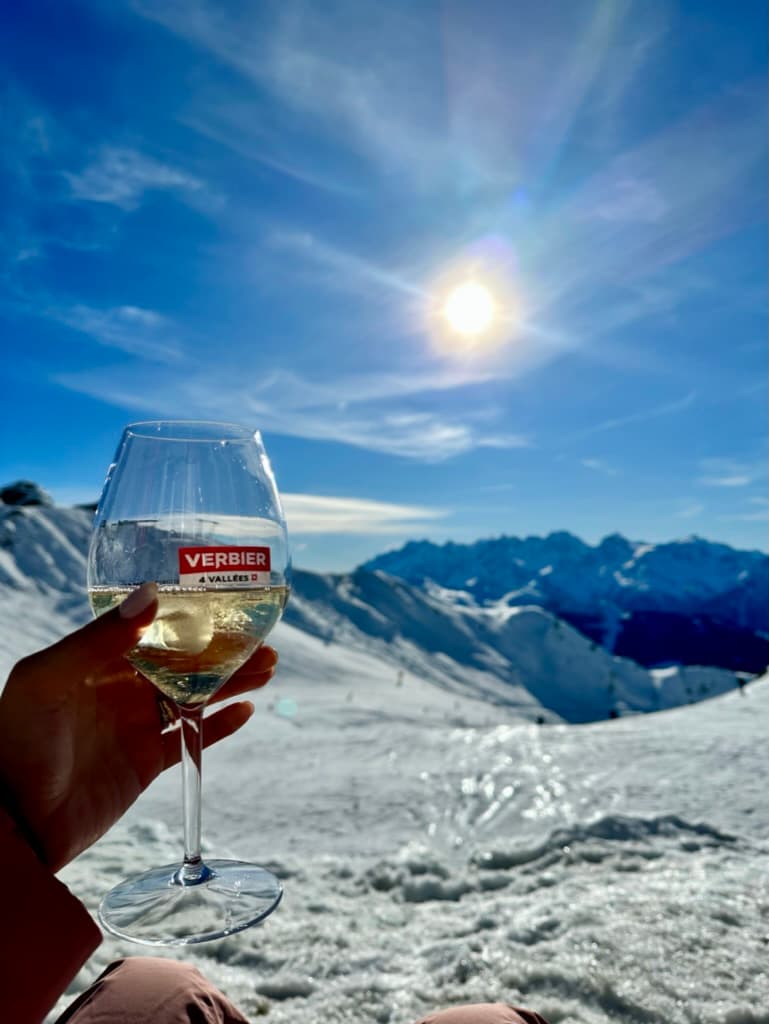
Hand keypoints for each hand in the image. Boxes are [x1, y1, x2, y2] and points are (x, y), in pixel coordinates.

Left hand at [0, 584, 276, 871]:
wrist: (12, 824)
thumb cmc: (16, 743)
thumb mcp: (47, 680)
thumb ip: (97, 639)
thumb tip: (151, 594)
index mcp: (95, 662)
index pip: (154, 633)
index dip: (193, 621)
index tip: (228, 607)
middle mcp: (118, 690)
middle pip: (184, 664)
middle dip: (224, 652)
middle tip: (264, 641)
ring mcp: (133, 727)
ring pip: (195, 698)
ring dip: (230, 683)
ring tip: (268, 668)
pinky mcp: (144, 764)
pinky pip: (190, 741)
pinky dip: (219, 727)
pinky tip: (246, 710)